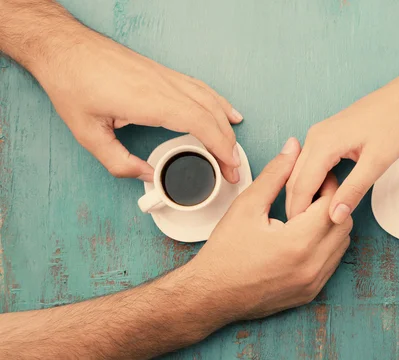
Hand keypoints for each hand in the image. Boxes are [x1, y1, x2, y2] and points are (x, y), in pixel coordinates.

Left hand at [32, 27, 242, 181]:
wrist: (64, 46)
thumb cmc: (73, 82)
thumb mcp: (87, 133)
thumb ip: (119, 162)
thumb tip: (148, 175)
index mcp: (150, 101)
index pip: (200, 124)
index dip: (221, 148)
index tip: (230, 167)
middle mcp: (164, 86)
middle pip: (211, 115)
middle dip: (229, 144)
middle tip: (233, 168)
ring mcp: (166, 76)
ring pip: (210, 99)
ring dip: (226, 125)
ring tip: (234, 148)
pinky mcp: (162, 72)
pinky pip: (200, 88)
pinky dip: (218, 102)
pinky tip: (226, 111)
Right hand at [186, 137, 352, 321]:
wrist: (212, 294)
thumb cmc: (225, 253)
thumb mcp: (247, 206)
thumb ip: (275, 174)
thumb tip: (293, 148)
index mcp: (299, 242)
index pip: (332, 203)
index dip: (328, 184)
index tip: (316, 175)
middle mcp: (312, 265)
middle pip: (344, 223)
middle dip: (332, 203)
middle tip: (312, 192)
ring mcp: (314, 282)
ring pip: (342, 243)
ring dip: (331, 224)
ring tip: (306, 214)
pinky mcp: (311, 292)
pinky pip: (332, 262)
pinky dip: (326, 245)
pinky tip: (305, 236)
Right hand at [286, 82, 398, 223]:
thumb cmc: (393, 124)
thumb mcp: (377, 162)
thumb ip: (354, 190)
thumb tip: (335, 216)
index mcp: (323, 144)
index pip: (301, 185)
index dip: (298, 211)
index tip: (299, 234)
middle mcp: (314, 137)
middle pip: (294, 179)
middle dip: (295, 206)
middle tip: (301, 232)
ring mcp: (317, 135)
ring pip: (299, 172)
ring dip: (301, 195)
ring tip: (309, 219)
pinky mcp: (324, 136)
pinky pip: (307, 164)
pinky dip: (309, 182)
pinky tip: (319, 197)